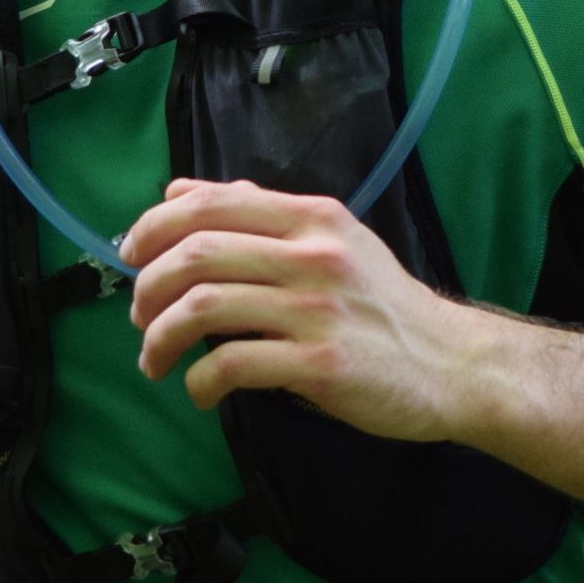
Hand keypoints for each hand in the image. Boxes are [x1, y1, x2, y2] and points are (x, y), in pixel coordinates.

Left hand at [121, 177, 484, 439]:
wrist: (452, 363)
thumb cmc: (384, 305)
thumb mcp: (333, 240)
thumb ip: (261, 215)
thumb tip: (181, 191)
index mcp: (312, 218)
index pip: (212, 203)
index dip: (154, 225)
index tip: (130, 254)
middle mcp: (313, 255)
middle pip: (197, 253)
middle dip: (148, 286)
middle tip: (137, 316)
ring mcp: (317, 310)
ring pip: (204, 308)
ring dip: (160, 336)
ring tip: (154, 359)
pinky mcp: (321, 366)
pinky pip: (233, 365)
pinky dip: (200, 381)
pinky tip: (200, 391)